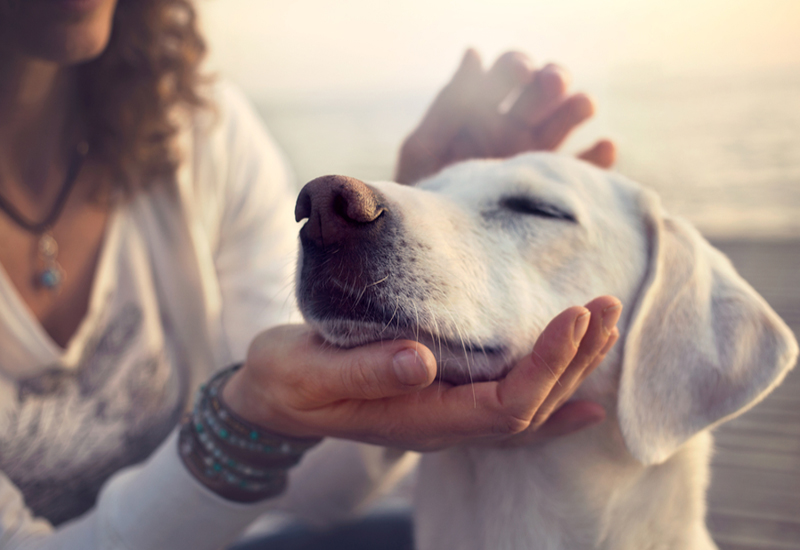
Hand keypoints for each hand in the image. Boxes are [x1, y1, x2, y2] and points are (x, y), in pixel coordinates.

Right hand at [222, 296, 620, 451]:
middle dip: (574, 358)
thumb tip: (421, 360)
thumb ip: (363, 371)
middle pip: (531, 406)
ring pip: (528, 406)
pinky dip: (553, 401)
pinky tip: (585, 398)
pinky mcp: (442, 400)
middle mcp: (444, 425)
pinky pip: (510, 410)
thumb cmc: (287, 381)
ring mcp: (447, 417)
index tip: (574, 315)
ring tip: (604, 326)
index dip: (546, 364)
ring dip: (571, 368)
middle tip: (605, 305)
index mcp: (419, 419)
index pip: (505, 404)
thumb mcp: (309, 372)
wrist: (274, 398)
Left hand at [395, 49, 615, 184]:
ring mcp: (536, 158)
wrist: (437, 250)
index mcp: (483, 112)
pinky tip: (604, 147)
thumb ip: (448, 105)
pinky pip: (585, 171)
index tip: (520, 71)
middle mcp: (514, 129)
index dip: (516, 66)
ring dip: (577, 107)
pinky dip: (599, 158)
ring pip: (567, 122)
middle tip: (551, 83)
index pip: (508, 74)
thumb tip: (474, 53)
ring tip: (581, 105)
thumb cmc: (422, 198)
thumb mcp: (424, 150)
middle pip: (544, 92)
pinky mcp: (554, 190)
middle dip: (551, 80)